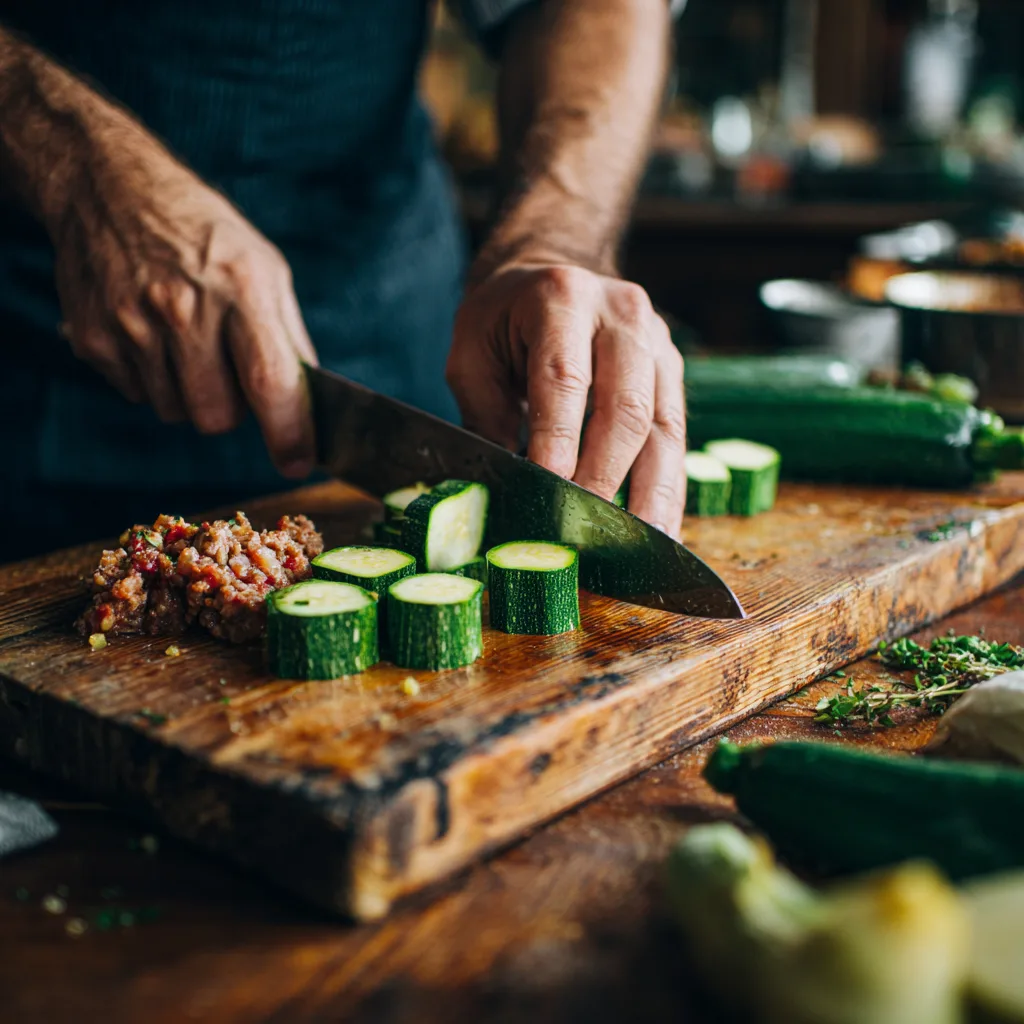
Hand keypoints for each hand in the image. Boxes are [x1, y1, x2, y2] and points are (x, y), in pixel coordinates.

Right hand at [49, 130, 316, 477]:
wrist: (110, 187)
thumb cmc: (205, 235)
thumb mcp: (264, 268)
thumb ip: (288, 337)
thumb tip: (310, 402)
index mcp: (241, 288)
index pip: (269, 382)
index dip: (289, 433)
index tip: (299, 463)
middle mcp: (184, 308)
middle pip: (218, 416)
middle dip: (232, 411)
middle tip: (228, 372)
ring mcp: (133, 324)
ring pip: (177, 413)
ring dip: (191, 395)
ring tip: (187, 343)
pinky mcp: (95, 337)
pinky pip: (139, 396)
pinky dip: (153, 380)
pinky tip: (152, 335)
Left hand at [447, 262, 685, 536]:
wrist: (548, 274)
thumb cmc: (502, 321)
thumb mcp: (472, 355)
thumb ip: (484, 418)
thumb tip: (499, 491)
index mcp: (562, 298)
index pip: (565, 378)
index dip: (559, 440)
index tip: (549, 491)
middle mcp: (621, 315)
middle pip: (627, 407)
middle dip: (606, 475)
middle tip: (585, 527)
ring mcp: (657, 343)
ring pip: (665, 427)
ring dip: (653, 492)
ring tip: (642, 543)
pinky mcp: (672, 372)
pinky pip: (677, 436)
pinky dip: (669, 485)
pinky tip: (661, 526)